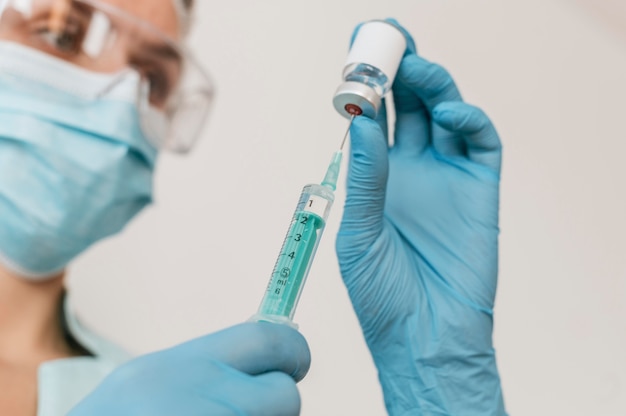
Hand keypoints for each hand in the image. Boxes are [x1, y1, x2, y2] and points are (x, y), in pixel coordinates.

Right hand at [69, 323, 309, 415]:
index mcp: (188, 365)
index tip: (295, 361)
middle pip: (287, 395)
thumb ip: (208, 369)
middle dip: (275, 403)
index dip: (292, 352)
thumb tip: (274, 349)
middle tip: (249, 408)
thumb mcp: (150, 382)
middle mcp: (207, 397)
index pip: (271, 339)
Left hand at [336, 21, 506, 414]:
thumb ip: (367, 176)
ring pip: (445, 113)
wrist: (422, 338)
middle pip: (410, 104)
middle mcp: (413, 170)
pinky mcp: (480, 190)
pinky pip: (481, 142)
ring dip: (433, 84)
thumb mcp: (360, 232)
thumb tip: (360, 119)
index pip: (374, 117)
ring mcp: (448, 177)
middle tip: (389, 38)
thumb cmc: (382, 294)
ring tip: (415, 65)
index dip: (367, 83)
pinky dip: (470, 119)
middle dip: (401, 68)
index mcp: (378, 177)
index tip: (356, 49)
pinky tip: (450, 112)